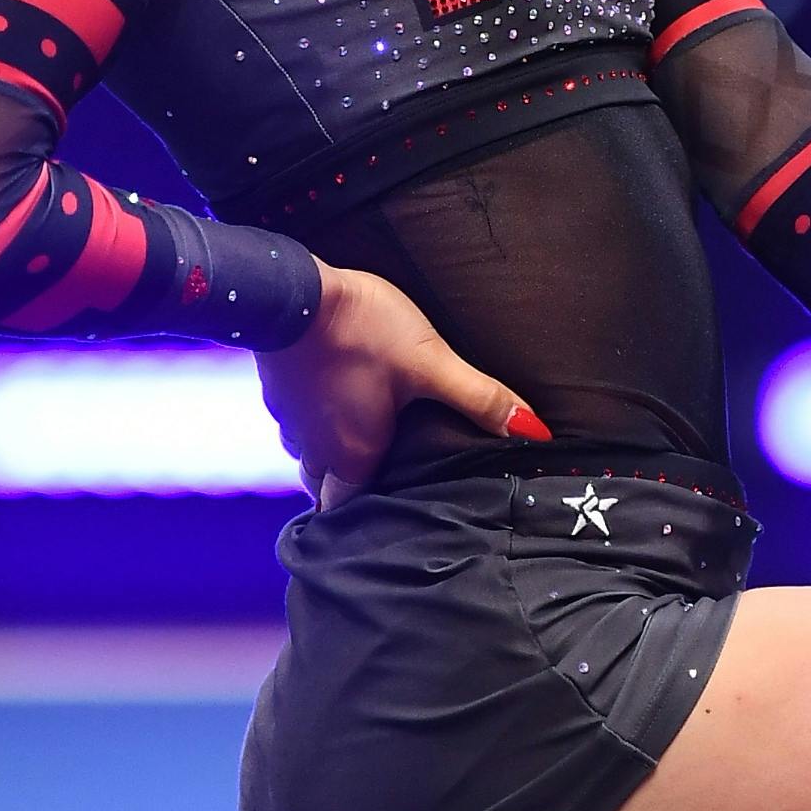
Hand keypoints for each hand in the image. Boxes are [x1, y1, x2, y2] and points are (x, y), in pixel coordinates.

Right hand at [255, 265, 546, 502]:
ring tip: (358, 440)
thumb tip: (535, 433)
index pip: (349, 511)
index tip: (389, 519)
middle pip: (326, 485)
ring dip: (328, 453)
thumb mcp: (431, 363)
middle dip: (348, 485)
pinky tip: (332, 398)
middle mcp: (314, 448)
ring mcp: (289, 419)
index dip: (369, 519)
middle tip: (380, 478)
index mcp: (352, 455)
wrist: (292, 291)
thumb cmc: (363, 330)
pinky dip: (313, 420)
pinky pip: (295, 422)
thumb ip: (480, 400)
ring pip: (308, 454)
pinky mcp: (276, 389)